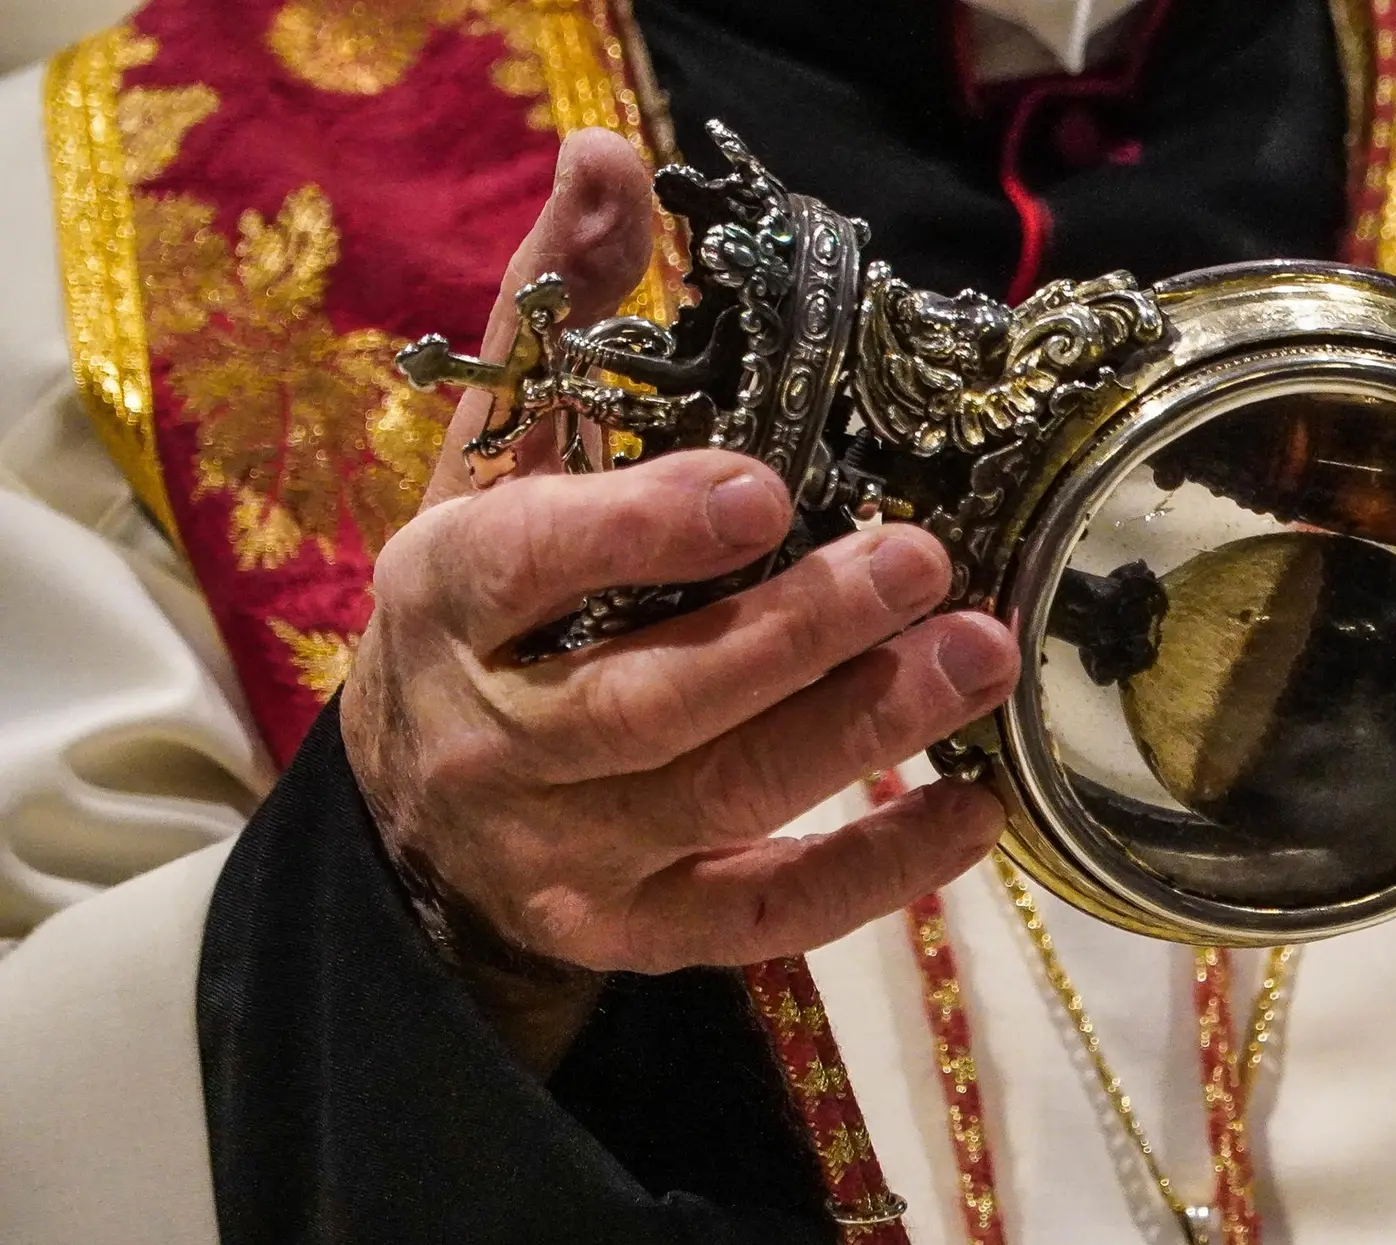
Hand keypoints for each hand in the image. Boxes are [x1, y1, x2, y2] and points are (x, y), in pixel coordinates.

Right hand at [341, 131, 1015, 1001]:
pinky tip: (977, 813)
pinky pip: (765, 916)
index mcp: (449, 602)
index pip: (530, 564)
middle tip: (924, 567)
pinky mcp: (636, 933)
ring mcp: (565, 853)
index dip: (643, 528)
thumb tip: (612, 159)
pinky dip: (874, 870)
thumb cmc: (490, 610)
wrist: (416, 812)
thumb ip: (560, 317)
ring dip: (861, 731)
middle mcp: (495, 740)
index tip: (765, 488)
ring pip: (722, 799)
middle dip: (800, 635)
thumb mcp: (497, 461)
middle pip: (656, 698)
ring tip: (978, 660)